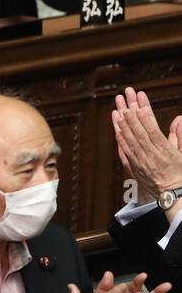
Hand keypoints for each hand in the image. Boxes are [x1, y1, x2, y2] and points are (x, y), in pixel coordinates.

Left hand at [112, 87, 181, 205]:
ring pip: (129, 138)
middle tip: (125, 95)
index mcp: (166, 152)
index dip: (145, 113)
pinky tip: (117, 126)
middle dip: (131, 110)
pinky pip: (125, 150)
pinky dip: (120, 137)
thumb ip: (181, 136)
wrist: (175, 197)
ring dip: (123, 121)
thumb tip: (179, 118)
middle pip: (138, 130)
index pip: (153, 128)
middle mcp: (152, 156)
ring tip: (118, 106)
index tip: (140, 99)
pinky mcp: (135, 167)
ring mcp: (142, 162)